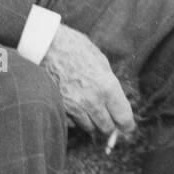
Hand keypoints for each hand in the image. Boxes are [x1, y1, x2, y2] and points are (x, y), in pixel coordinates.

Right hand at [41, 24, 135, 138]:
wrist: (46, 45)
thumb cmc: (75, 48)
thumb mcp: (101, 61)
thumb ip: (110, 84)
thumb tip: (116, 101)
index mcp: (107, 87)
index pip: (124, 118)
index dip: (127, 124)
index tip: (127, 126)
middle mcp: (92, 101)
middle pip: (107, 128)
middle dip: (111, 125)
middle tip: (111, 120)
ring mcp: (74, 107)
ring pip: (90, 128)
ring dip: (93, 123)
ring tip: (93, 111)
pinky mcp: (60, 109)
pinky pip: (73, 124)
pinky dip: (76, 120)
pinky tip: (76, 107)